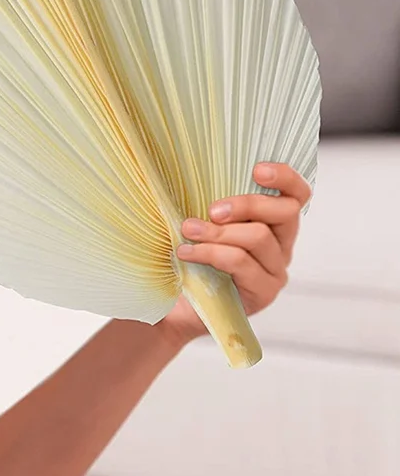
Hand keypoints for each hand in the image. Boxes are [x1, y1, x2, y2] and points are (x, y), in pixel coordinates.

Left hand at [157, 162, 312, 345]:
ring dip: (218, 231)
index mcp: (273, 222)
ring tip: (188, 230)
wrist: (179, 305)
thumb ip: (214, 205)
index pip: (296, 195)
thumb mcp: (204, 223)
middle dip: (246, 204)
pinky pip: (240, 262)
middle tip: (212, 210)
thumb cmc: (193, 256)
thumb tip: (195, 173)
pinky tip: (186, 252)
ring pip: (258, 237)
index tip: (257, 169)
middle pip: (284, 212)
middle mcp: (281, 245)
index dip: (286, 178)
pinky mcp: (263, 292)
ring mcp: (275, 270)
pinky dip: (210, 253)